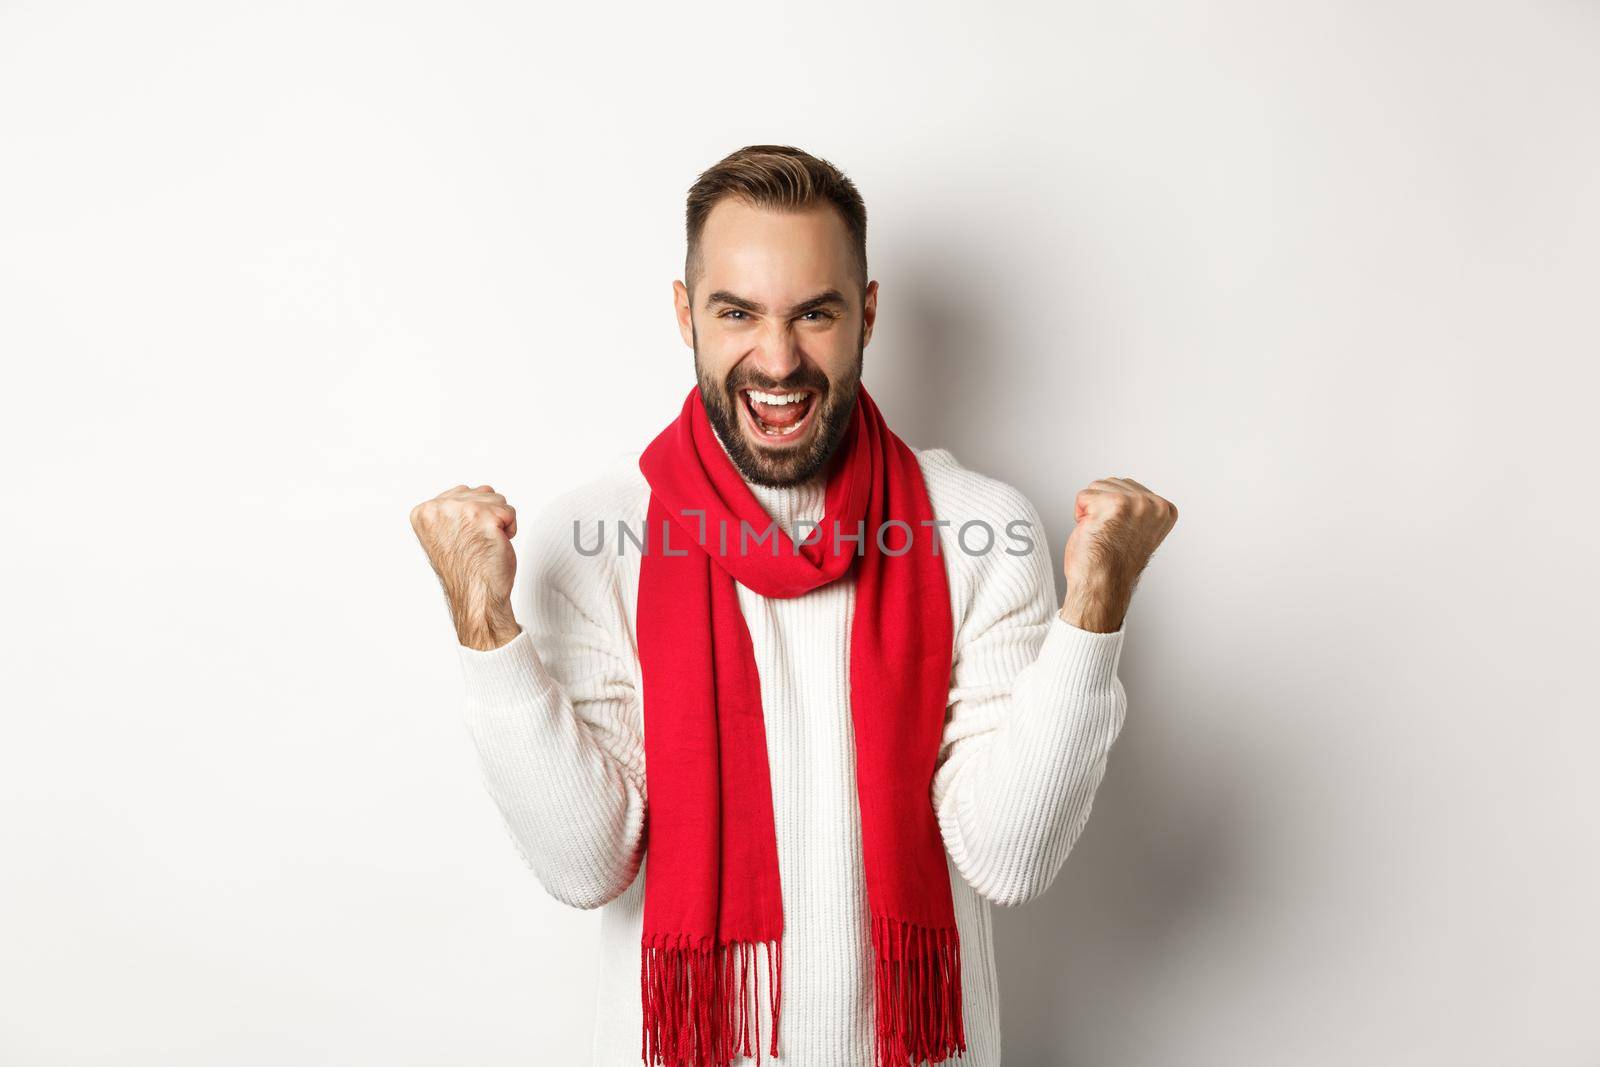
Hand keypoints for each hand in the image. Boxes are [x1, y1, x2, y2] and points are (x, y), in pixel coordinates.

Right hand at [410, 484, 522, 649]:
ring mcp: (461, 511)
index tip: (463, 540)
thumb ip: (450, 510)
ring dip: (499, 522)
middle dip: (487, 517)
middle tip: (476, 543)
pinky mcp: (484, 518)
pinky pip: (510, 512)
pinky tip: (495, 545)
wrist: (476, 596)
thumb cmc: (466, 569)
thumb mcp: (445, 533)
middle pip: (482, 492)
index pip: (464, 492)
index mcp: (424, 511)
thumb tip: (470, 491)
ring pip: (497, 499)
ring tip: (485, 543)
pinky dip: (510, 529)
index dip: (472, 517)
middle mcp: (438, 507)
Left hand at [1060, 477, 1177, 632]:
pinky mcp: (1114, 504)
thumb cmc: (1112, 564)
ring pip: (1096, 487)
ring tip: (1102, 535)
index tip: (1122, 535)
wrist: (1102, 586)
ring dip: (1090, 512)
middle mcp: (1154, 504)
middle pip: (1110, 483)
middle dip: (1101, 508)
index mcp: (1165, 509)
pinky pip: (1083, 496)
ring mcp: (1136, 503)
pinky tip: (1093, 533)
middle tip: (1109, 537)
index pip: (1126, 487)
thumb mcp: (1137, 529)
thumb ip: (1138, 508)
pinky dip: (1080, 515)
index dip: (1115, 512)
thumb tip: (1125, 489)